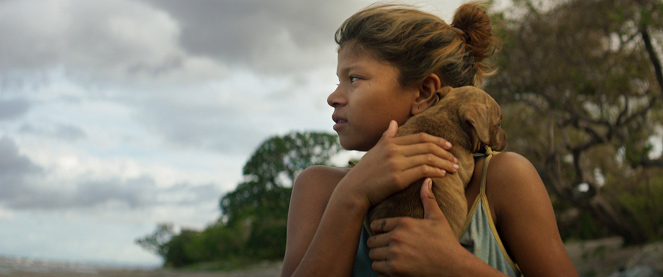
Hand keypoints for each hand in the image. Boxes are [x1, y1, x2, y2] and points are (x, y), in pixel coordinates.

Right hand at [340, 120, 457, 207]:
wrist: (354, 190)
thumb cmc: (365, 173)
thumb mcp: (375, 151)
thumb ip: (386, 137)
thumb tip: (394, 123)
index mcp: (390, 142)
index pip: (420, 137)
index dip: (437, 140)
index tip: (449, 146)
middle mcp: (393, 150)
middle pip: (427, 146)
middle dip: (445, 152)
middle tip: (456, 159)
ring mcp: (396, 164)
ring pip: (428, 158)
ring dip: (444, 163)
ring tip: (454, 168)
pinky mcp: (398, 179)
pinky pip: (423, 171)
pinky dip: (436, 171)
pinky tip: (443, 174)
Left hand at [366, 178, 467, 276]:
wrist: (453, 266)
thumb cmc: (445, 242)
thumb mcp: (437, 218)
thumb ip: (428, 199)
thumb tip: (427, 180)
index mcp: (404, 223)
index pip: (377, 225)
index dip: (379, 231)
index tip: (384, 235)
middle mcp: (397, 236)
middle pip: (372, 240)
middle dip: (377, 244)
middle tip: (385, 248)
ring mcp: (395, 254)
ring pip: (372, 254)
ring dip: (378, 257)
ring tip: (387, 258)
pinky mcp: (395, 270)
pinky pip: (376, 267)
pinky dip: (381, 268)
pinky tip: (390, 267)